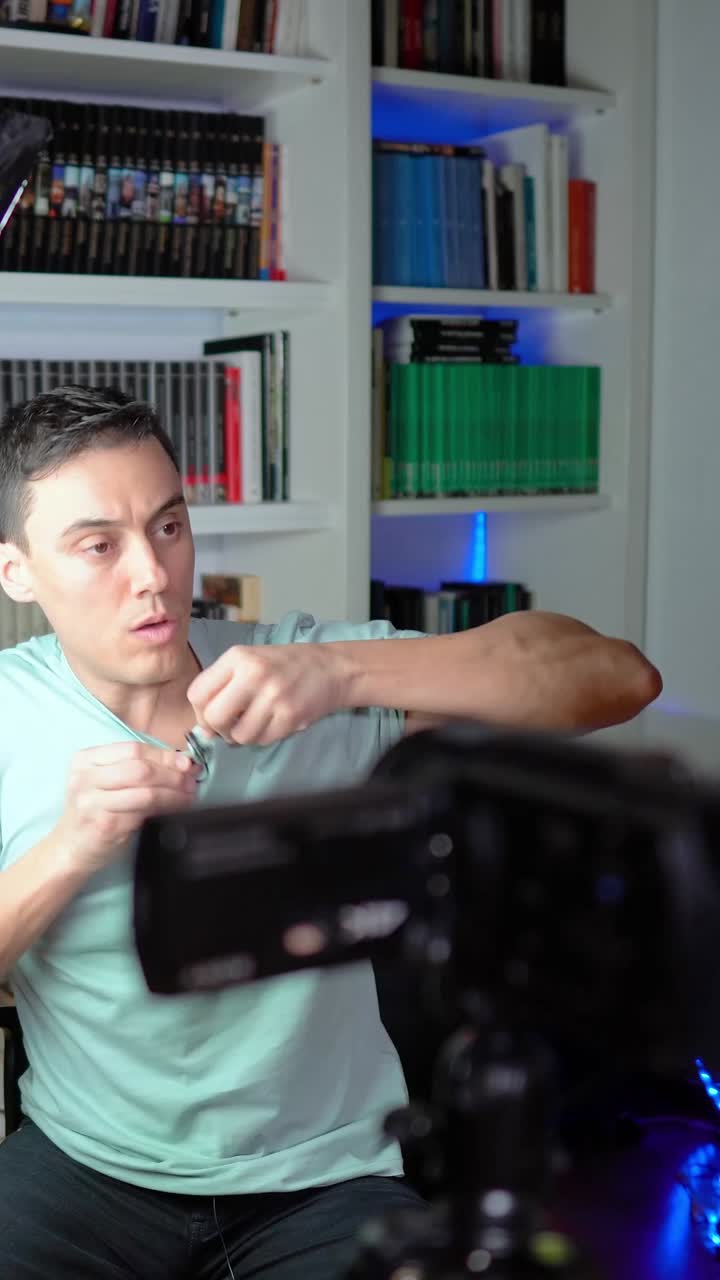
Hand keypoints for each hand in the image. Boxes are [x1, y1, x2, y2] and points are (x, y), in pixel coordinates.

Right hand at [55, 742, 201, 875]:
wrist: (70, 847)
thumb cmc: (94, 812)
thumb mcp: (104, 782)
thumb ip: (132, 768)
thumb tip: (179, 761)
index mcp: (85, 760)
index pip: (132, 749)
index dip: (164, 754)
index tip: (185, 761)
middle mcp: (85, 778)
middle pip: (140, 768)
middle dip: (172, 773)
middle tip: (191, 779)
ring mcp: (92, 802)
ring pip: (145, 791)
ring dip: (174, 792)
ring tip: (190, 794)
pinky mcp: (104, 824)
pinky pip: (144, 812)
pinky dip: (167, 807)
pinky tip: (178, 807)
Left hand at [187, 642, 351, 745]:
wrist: (331, 668)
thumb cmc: (284, 666)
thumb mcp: (249, 661)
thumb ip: (222, 687)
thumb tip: (203, 729)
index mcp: (238, 657)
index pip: (197, 693)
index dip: (200, 712)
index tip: (210, 715)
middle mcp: (254, 674)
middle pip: (214, 717)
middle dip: (218, 729)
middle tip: (230, 725)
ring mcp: (274, 696)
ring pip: (238, 735)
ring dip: (242, 736)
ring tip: (254, 722)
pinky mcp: (291, 716)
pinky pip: (262, 740)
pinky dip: (262, 737)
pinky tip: (271, 722)